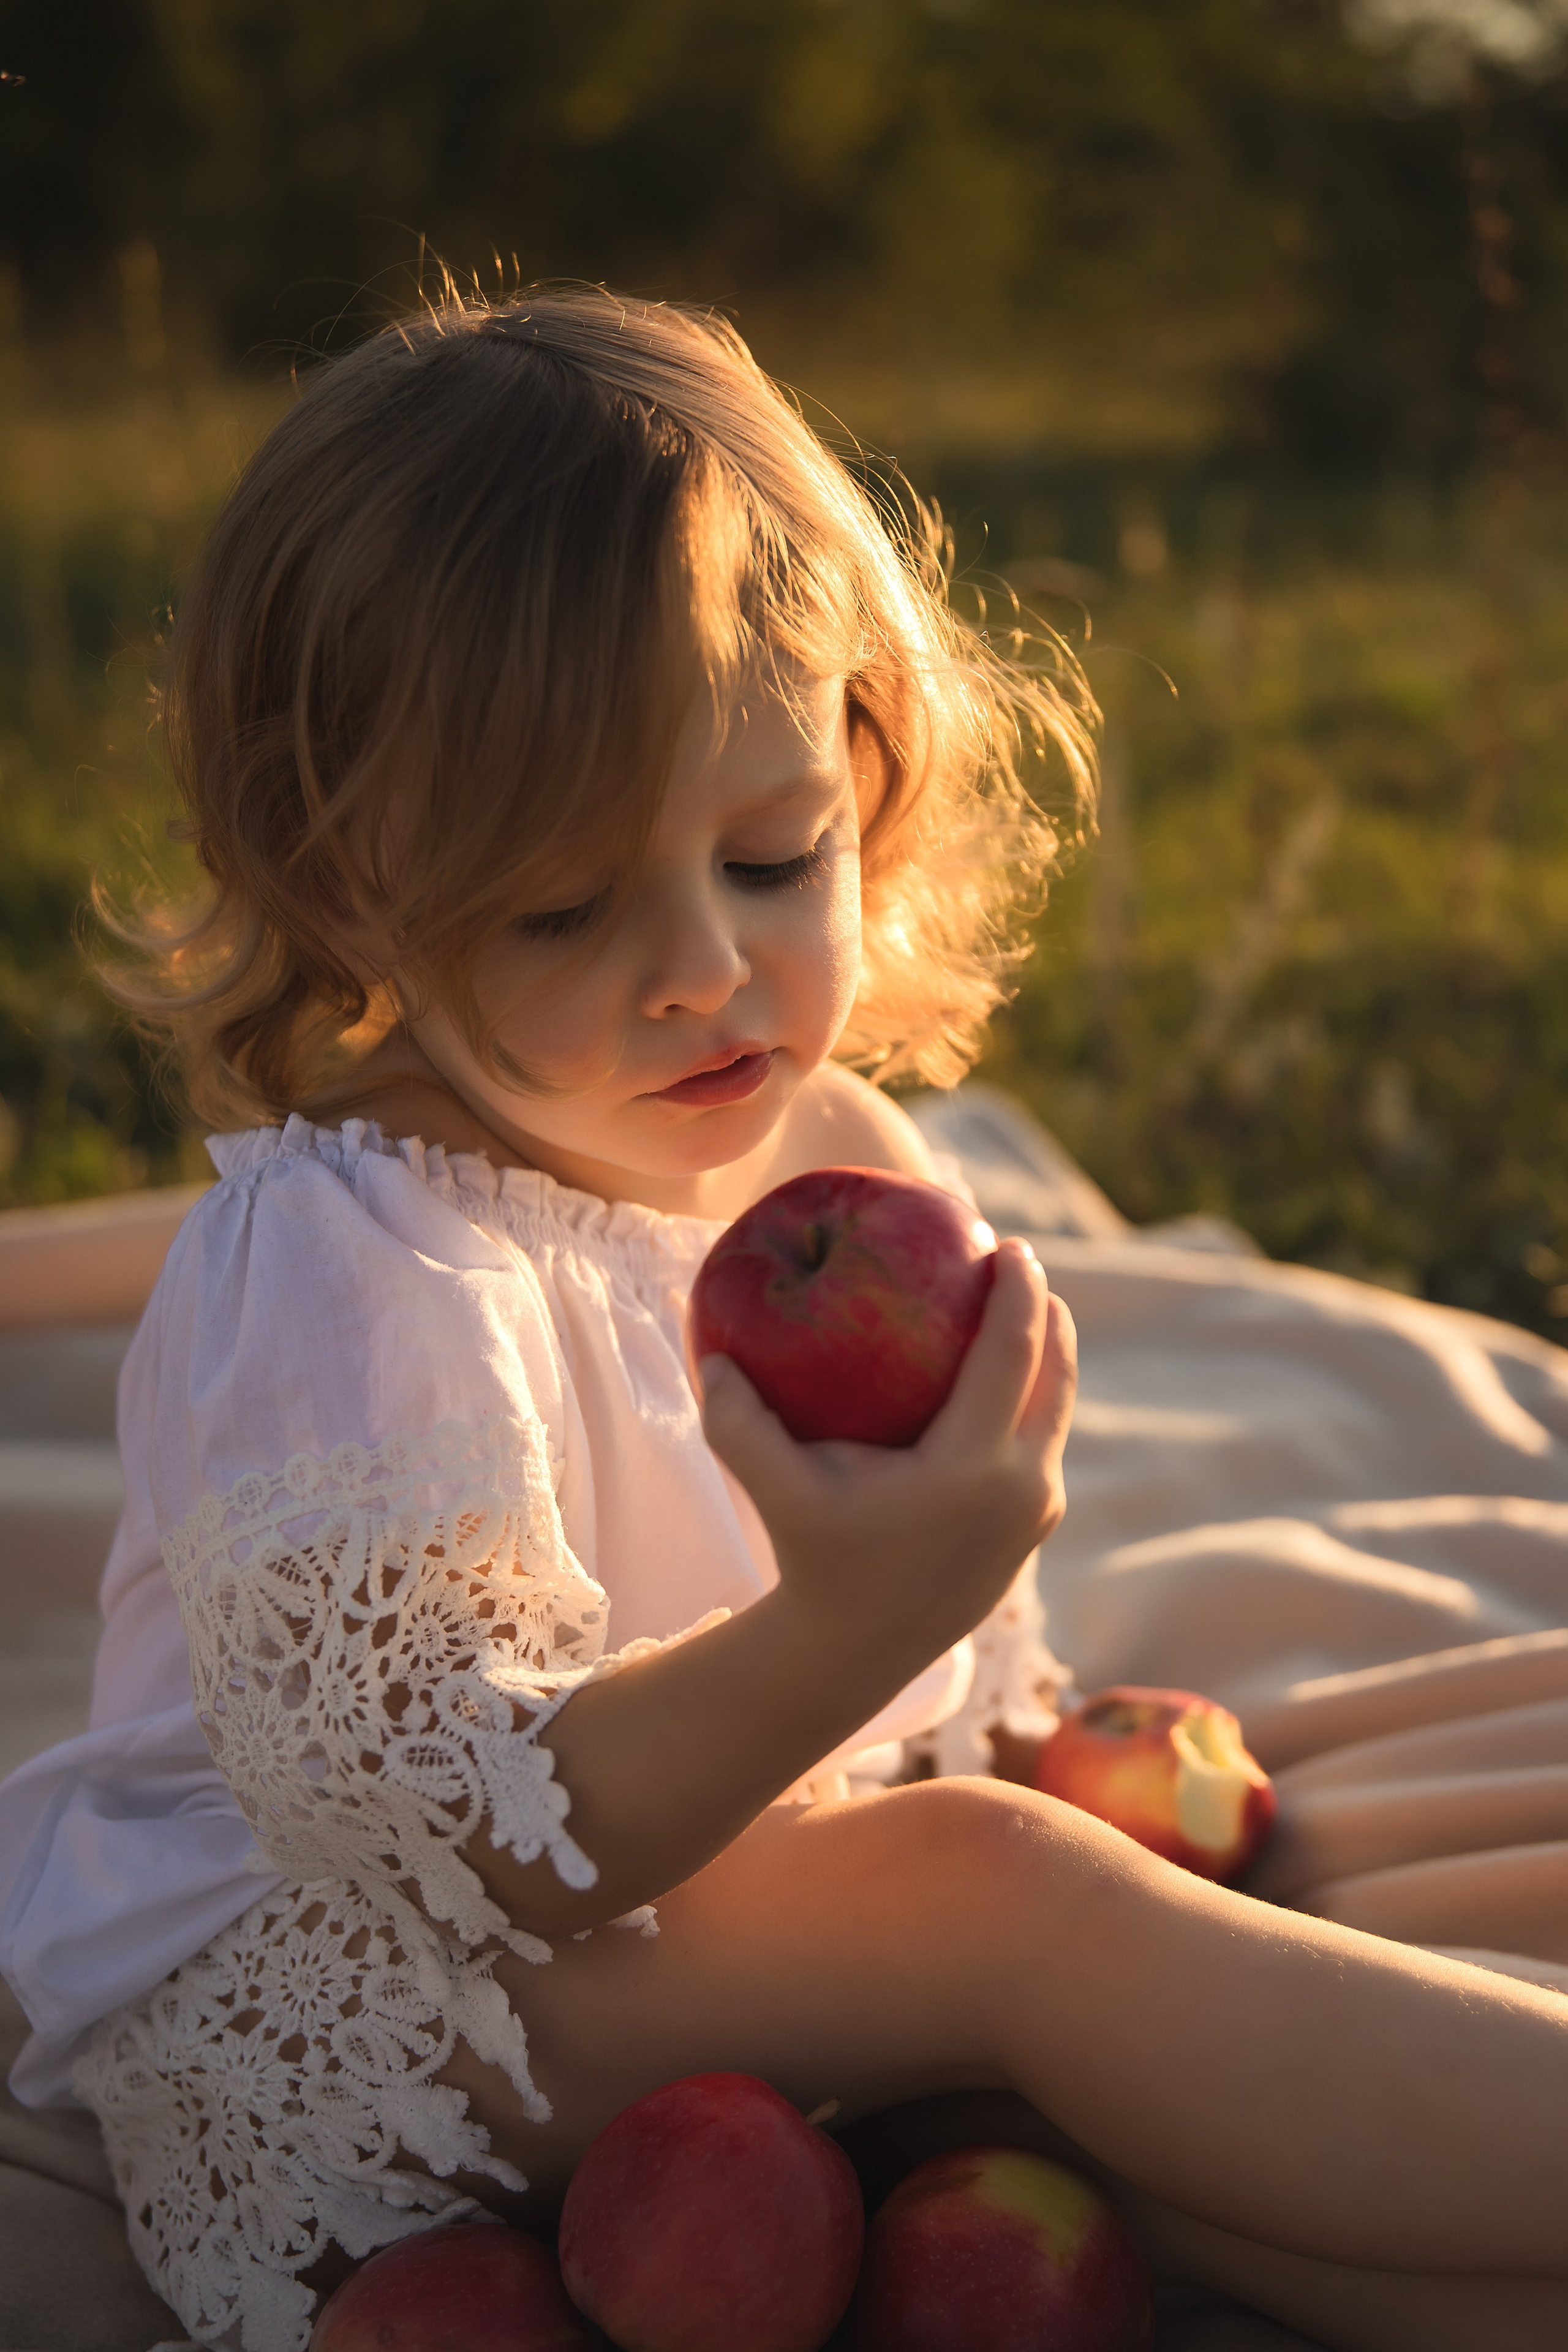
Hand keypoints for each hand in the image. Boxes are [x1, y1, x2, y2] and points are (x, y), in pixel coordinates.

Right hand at [698, 1239, 1076, 1678]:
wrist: (859, 1649)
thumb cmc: (815, 1557)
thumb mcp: (775, 1490)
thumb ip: (738, 1421)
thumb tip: (709, 1349)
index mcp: (972, 1470)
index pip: (1012, 1357)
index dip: (1018, 1293)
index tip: (1009, 1243)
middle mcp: (1020, 1489)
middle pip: (1055, 1376)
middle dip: (1047, 1310)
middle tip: (1017, 1258)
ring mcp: (1036, 1513)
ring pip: (1056, 1411)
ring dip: (1050, 1353)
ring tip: (1027, 1304)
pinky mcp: (1035, 1527)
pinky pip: (1043, 1442)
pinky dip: (1033, 1397)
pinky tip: (1004, 1373)